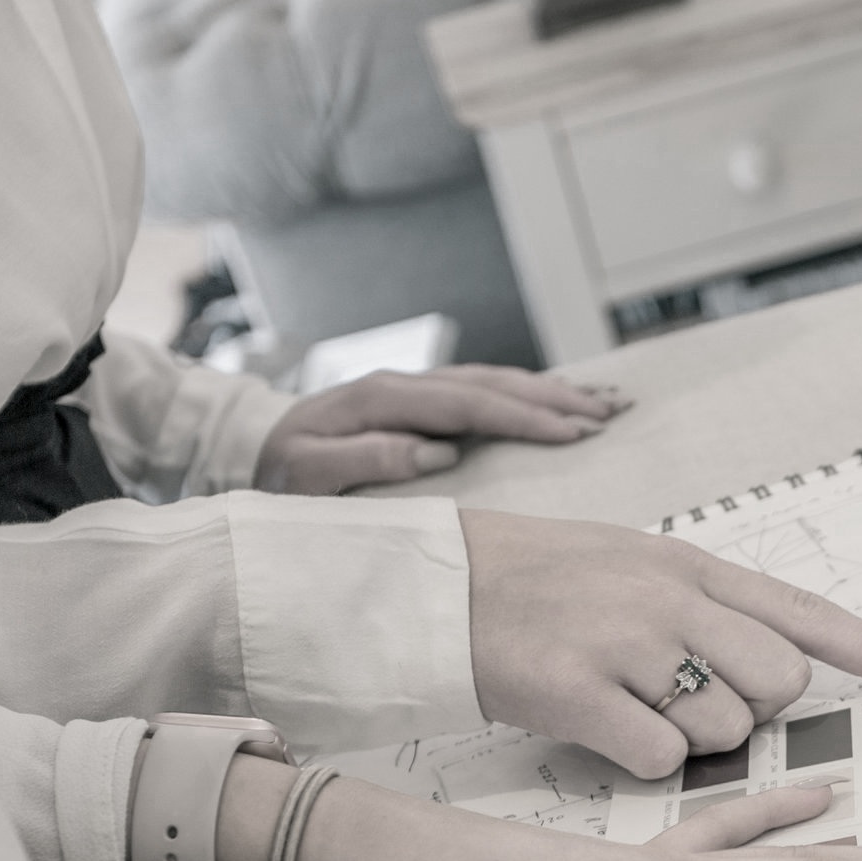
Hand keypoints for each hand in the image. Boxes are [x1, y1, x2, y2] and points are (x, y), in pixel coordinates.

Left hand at [253, 366, 627, 494]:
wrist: (251, 454)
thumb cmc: (280, 477)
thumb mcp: (305, 476)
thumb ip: (363, 459)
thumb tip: (433, 451)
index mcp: (383, 399)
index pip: (468, 404)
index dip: (523, 416)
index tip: (571, 431)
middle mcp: (405, 385)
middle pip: (494, 384)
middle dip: (556, 397)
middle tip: (610, 413)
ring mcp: (416, 389)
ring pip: (496, 382)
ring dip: (552, 391)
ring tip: (605, 402)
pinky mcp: (422, 402)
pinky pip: (486, 393)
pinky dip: (528, 395)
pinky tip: (562, 402)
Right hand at [462, 509, 861, 777]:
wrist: (439, 585)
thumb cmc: (542, 584)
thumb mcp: (637, 567)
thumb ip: (712, 609)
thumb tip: (783, 665)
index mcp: (695, 567)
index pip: (811, 614)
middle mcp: (674, 598)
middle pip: (780, 686)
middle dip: (750, 710)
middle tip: (682, 697)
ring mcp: (630, 642)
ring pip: (725, 731)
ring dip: (689, 740)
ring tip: (627, 702)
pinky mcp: (582, 689)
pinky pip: (660, 757)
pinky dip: (639, 759)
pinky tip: (598, 726)